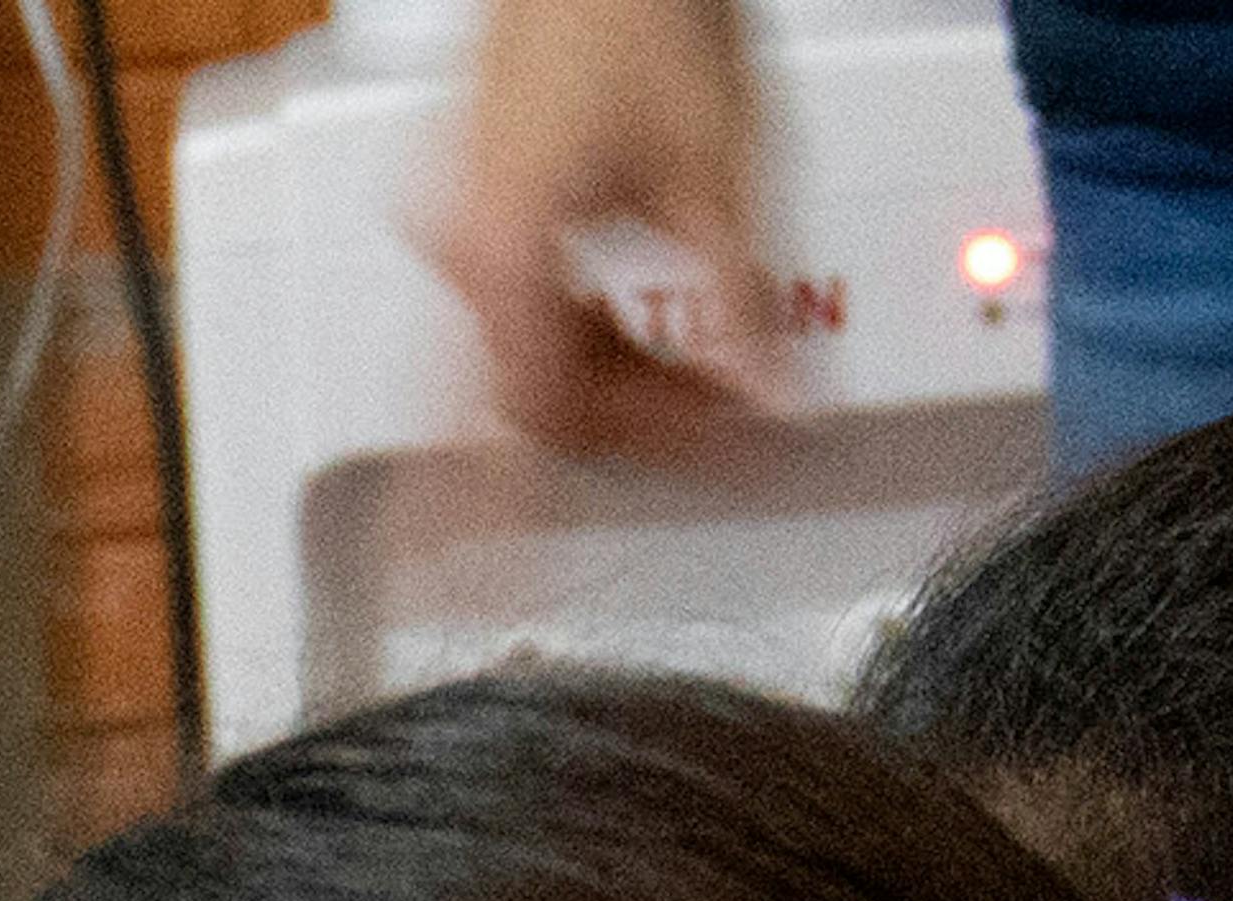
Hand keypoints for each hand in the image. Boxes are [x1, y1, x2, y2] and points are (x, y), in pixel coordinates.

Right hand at [433, 0, 774, 452]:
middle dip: (632, 427)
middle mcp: (461, 241)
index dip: (611, 468)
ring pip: (528, 355)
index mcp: (505, 247)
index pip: (539, 415)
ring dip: (613, 384)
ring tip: (703, 386)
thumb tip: (774, 401)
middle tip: (721, 437)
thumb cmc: (639, 12)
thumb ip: (743, 305)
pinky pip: (519, 306)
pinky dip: (588, 333)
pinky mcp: (475, 203)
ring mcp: (459, 222)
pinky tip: (645, 338)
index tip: (636, 518)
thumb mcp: (721, 172)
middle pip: (535, 395)